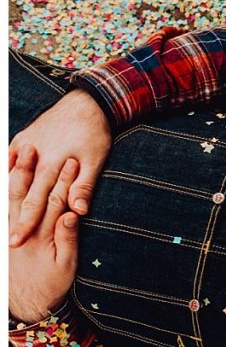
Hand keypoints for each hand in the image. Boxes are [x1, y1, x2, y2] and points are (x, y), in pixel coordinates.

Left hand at [8, 146, 79, 323]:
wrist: (30, 302)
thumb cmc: (53, 284)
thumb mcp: (67, 264)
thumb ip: (68, 238)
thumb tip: (71, 213)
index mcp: (42, 235)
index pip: (55, 202)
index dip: (65, 182)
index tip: (73, 162)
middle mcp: (24, 228)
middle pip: (28, 194)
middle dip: (31, 171)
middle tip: (34, 148)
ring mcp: (11, 228)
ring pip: (10, 196)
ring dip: (14, 174)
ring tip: (17, 153)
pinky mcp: (7, 231)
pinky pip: (2, 205)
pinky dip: (4, 189)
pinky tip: (5, 174)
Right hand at [9, 88, 111, 246]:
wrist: (86, 104)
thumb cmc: (94, 135)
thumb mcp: (95, 161)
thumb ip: (83, 187)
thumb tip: (78, 212)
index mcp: (52, 167)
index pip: (36, 203)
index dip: (26, 225)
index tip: (17, 243)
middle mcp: (34, 158)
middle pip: (21, 195)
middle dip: (13, 220)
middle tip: (7, 243)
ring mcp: (25, 147)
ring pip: (10, 179)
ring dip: (5, 199)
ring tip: (1, 220)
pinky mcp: (22, 139)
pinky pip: (8, 160)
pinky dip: (3, 174)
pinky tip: (2, 190)